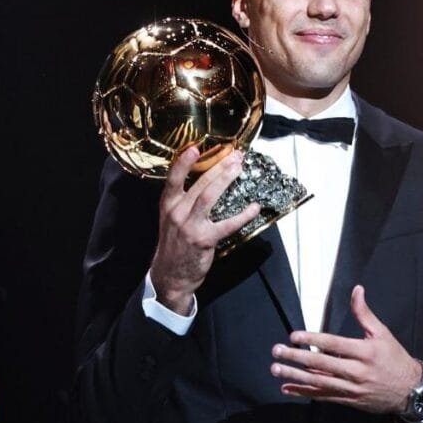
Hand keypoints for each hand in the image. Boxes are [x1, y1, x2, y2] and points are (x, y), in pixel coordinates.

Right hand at [150, 147, 259, 314]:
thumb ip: (184, 200)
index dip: (183, 162)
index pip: (174, 178)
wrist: (170, 275)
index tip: (195, 147)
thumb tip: (208, 178)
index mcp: (168, 204)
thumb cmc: (174, 244)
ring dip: (226, 180)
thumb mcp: (171, 218)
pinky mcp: (204, 239)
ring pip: (209, 196)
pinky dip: (243, 215)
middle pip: (199, 183)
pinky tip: (254, 207)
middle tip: (235, 155)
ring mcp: (190, 226)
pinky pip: (227, 224)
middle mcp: (177, 212)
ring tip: (239, 168)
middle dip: (219, 166)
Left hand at [269, 285, 420, 413]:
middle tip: (278, 352)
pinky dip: (305, 393)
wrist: (411, 391)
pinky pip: (324, 396)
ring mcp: (352, 388)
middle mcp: (357, 371)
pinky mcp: (349, 400)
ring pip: (319, 382)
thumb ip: (364, 313)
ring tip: (277, 370)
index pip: (333, 344)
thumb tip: (357, 290)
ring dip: (295, 377)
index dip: (312, 340)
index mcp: (364, 352)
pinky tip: (289, 389)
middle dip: (296, 358)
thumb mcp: (383, 333)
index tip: (295, 336)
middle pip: (321, 364)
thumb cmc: (395, 359)